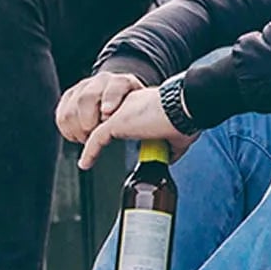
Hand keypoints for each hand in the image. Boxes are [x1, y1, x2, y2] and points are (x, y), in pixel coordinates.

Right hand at [56, 71, 147, 142]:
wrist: (119, 94)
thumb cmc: (132, 106)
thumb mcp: (143, 108)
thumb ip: (147, 119)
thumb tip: (159, 144)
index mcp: (122, 82)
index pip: (114, 87)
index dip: (110, 100)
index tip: (108, 114)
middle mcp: (100, 82)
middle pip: (86, 98)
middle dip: (87, 121)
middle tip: (93, 136)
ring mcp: (82, 88)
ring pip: (71, 109)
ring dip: (76, 129)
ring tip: (86, 139)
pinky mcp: (69, 96)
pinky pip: (61, 114)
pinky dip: (66, 129)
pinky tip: (75, 136)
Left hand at [77, 85, 193, 169]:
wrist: (185, 110)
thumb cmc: (186, 120)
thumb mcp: (176, 137)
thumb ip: (169, 147)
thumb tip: (169, 158)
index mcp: (140, 106)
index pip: (121, 117)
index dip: (114, 130)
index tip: (111, 142)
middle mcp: (126, 106)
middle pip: (103, 121)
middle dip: (93, 134)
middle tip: (90, 152)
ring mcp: (119, 113)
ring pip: (93, 127)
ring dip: (89, 145)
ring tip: (86, 160)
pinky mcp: (116, 122)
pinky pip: (96, 139)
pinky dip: (89, 152)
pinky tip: (85, 164)